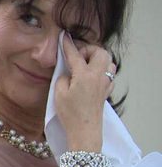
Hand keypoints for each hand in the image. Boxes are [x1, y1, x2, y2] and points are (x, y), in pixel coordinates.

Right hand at [53, 34, 114, 150]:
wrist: (84, 130)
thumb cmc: (69, 113)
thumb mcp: (59, 93)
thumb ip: (63, 77)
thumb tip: (68, 72)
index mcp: (85, 75)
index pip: (75, 54)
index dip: (68, 44)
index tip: (64, 36)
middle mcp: (98, 76)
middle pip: (100, 52)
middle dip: (88, 50)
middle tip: (77, 56)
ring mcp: (105, 83)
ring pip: (108, 61)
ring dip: (97, 58)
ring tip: (85, 65)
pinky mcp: (107, 91)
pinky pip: (109, 73)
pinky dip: (101, 69)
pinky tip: (90, 76)